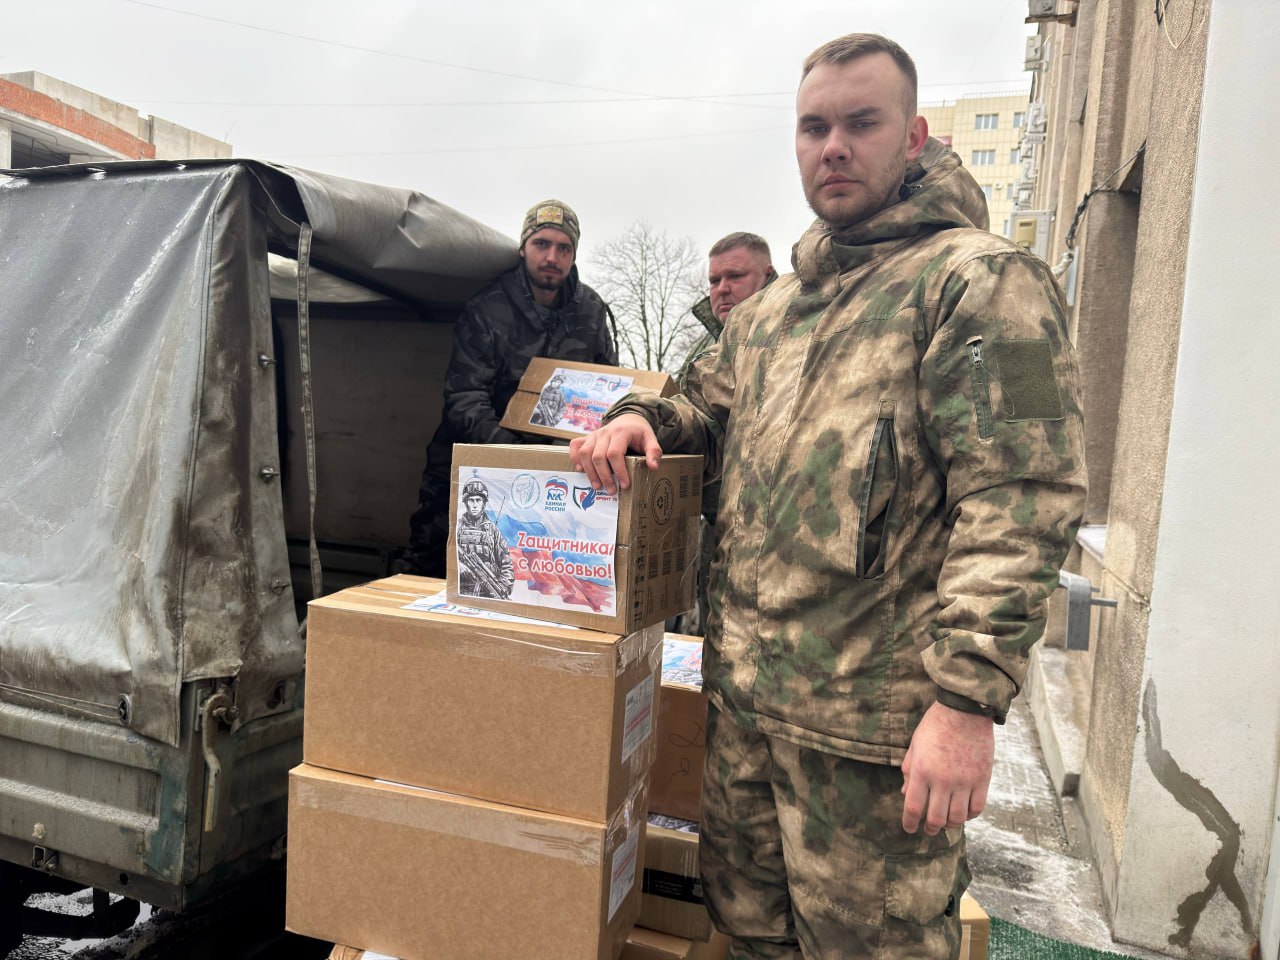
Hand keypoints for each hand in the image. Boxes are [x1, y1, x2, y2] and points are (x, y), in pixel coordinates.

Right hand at [569, 414, 661, 494]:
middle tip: (611, 490)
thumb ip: (654, 452)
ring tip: (597, 486)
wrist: (628, 419)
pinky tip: (581, 470)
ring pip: (585, 454)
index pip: (615, 453)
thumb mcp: (650, 439)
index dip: (618, 471)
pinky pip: (575, 446)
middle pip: (598, 456)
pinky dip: (574, 458)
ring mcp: (594, 435)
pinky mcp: (587, 437)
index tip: (625, 484)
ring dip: (590, 472)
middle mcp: (604, 432)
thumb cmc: (638, 432)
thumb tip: (653, 467)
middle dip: (604, 476)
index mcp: (620, 432)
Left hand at [900, 700, 994, 834]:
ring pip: (957, 817)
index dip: (909, 823)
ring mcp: (964, 781)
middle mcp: (942, 780)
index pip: (913, 807)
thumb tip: (904, 792)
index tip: (909, 829)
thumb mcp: (915, 745)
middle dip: (930, 828)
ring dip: (950, 824)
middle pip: (935, 818)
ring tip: (946, 822)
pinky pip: (977, 808)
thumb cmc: (935, 725)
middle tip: (928, 830)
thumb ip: (909, 770)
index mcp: (921, 771)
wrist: (965, 711)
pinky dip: (970, 815)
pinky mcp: (982, 779)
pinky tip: (964, 813)